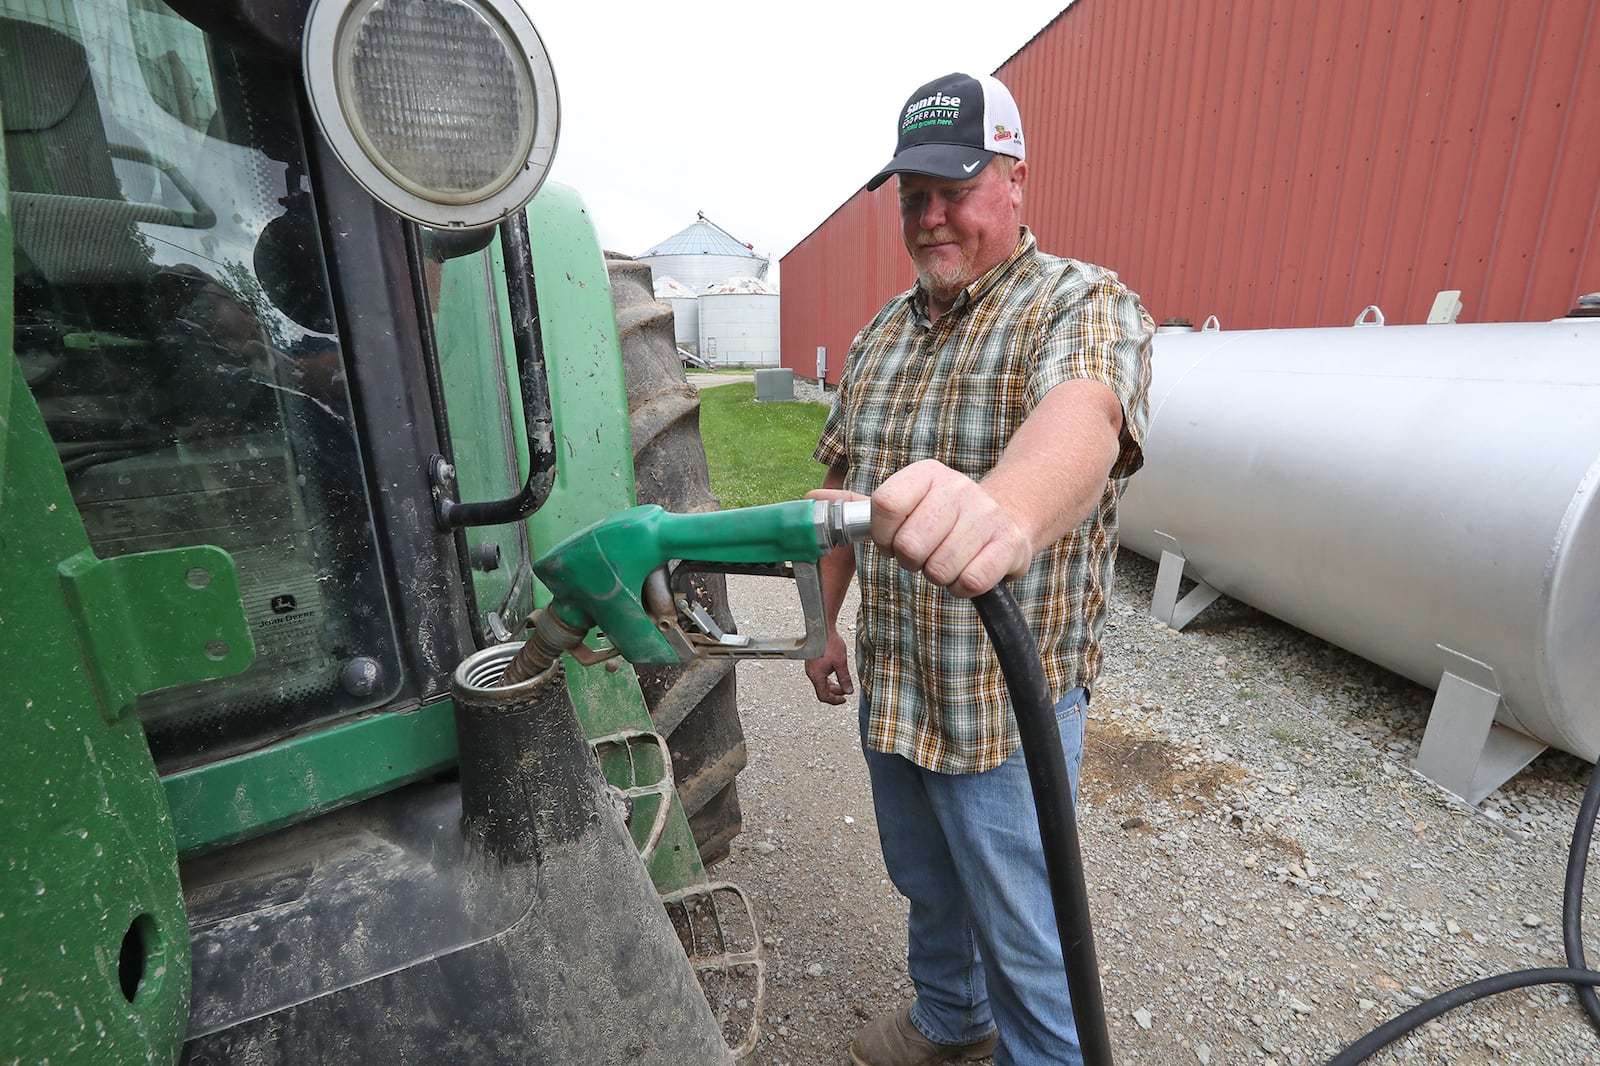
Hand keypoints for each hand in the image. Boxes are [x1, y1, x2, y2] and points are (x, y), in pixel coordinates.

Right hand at [804, 629, 854, 704]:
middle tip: (845, 692)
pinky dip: (828, 678)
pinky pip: (819, 675)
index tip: (844, 699)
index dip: (835, 700)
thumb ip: (844, 678)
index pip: (824, 696)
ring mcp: (811, 668)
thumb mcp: (841, 663)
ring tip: (842, 683)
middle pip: (822, 690)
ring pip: (821, 682)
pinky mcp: (812, 662)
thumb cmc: (830, 644)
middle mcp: (811, 673)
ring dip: (832, 685)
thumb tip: (848, 691)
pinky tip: (835, 673)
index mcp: (817, 676)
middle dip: (835, 693)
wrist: (821, 628)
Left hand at [870, 459, 1032, 597]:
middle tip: (924, 555)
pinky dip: (962, 587)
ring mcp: (987, 515)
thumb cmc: (946, 518)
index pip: (886, 504)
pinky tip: (968, 571)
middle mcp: (958, 488)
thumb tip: (816, 499)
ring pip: (939, 569)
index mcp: (927, 474)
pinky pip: (970, 582)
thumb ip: (862, 506)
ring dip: (939, 576)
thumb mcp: (909, 502)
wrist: (1008, 518)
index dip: (883, 534)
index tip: (892, 541)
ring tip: (949, 560)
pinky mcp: (1009, 544)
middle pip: (909, 544)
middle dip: (911, 561)